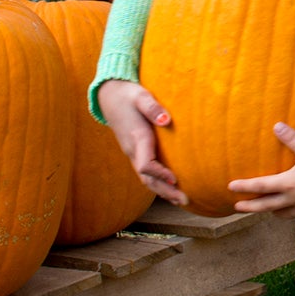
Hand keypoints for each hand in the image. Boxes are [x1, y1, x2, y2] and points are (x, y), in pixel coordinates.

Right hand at [96, 81, 183, 199]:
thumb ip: (153, 107)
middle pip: (147, 178)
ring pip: (145, 178)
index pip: (146, 164)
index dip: (160, 174)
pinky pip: (145, 173)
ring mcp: (131, 152)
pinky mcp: (134, 152)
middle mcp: (132, 149)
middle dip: (165, 190)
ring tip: (181, 200)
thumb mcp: (140, 96)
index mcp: (136, 138)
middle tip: (185, 201)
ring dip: (162, 191)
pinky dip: (158, 183)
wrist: (109, 95)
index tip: (176, 179)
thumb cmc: (128, 95)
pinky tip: (170, 189)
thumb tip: (166, 120)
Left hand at [228, 121, 294, 215]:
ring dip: (272, 211)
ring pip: (282, 213)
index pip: (260, 186)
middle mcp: (292, 199)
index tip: (230, 188)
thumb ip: (292, 139)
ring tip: (267, 210)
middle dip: (251, 206)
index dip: (244, 186)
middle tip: (237, 207)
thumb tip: (276, 126)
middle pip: (266, 206)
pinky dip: (293, 212)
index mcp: (287, 184)